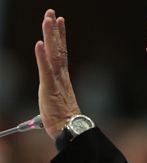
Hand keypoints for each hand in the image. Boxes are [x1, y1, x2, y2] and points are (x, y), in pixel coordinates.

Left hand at [35, 9, 80, 139]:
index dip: (60, 36)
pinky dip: (42, 57)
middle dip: (54, 30)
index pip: (61, 52)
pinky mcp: (50, 88)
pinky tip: (39, 44)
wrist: (70, 129)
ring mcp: (56, 81)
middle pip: (57, 49)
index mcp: (62, 77)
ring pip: (53, 55)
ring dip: (50, 37)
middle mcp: (61, 75)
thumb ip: (55, 92)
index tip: (59, 22)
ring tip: (48, 20)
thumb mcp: (56, 100)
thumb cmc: (64, 117)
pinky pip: (46, 70)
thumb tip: (53, 93)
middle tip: (52, 13)